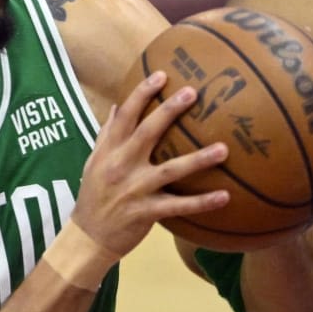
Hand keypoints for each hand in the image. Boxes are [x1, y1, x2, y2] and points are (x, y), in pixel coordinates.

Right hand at [73, 71, 228, 256]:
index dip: (142, 93)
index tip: (161, 75)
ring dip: (198, 159)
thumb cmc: (94, 195)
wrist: (86, 236)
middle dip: (169, 111)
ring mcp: (135, 189)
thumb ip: (107, 134)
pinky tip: (225, 196)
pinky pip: (179, 206)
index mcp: (110, 150)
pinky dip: (202, 203)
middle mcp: (122, 166)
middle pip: (147, 133)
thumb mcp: (94, 161)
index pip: (125, 116)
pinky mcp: (146, 213)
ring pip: (170, 170)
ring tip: (224, 149)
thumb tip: (119, 106)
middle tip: (193, 92)